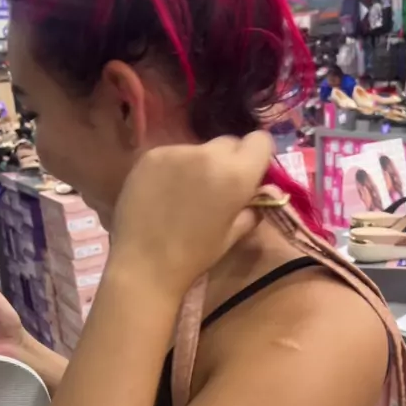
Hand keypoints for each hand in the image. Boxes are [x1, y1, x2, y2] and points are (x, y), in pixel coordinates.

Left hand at [111, 132, 273, 296]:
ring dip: (199, 164)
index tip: (249, 176)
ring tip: (185, 194)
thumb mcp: (232, 235)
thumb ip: (251, 208)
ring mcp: (176, 151)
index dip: (257, 158)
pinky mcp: (151, 155)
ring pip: (199, 148)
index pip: (260, 141)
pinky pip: (173, 154)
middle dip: (229, 161)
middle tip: (216, 188)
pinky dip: (174, 168)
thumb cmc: (193, 256)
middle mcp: (208, 153)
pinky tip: (163, 192)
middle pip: (229, 142)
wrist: (144, 264)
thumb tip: (261, 195)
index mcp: (236, 175)